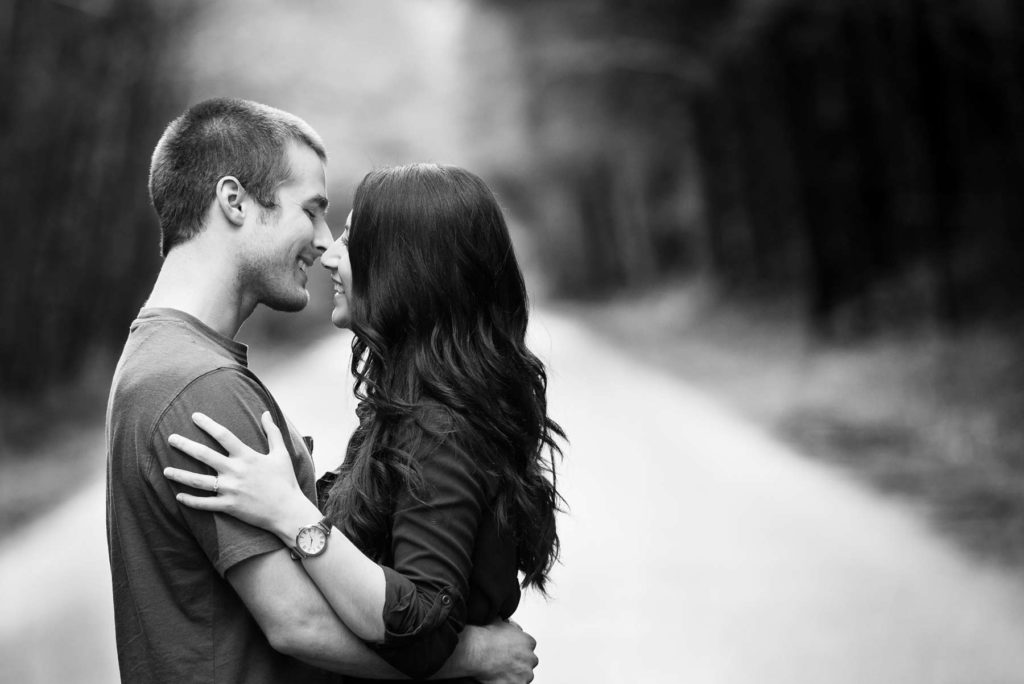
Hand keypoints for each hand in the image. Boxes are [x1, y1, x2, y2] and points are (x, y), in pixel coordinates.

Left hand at [164, 411, 318, 539]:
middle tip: (170, 439)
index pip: (223, 435)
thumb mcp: (282, 453)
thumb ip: (273, 432)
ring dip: (180, 475)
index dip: (208, 424)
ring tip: (165, 470)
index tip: (194, 416)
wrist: (288, 511)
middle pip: (204, 455)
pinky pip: (205, 504)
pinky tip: (179, 496)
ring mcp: (230, 490)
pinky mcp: (229, 507)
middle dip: (185, 445)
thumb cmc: (286, 481)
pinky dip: (190, 501)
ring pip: (199, 481)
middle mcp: (235, 471)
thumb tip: (266, 412)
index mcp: (247, 456)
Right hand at [464, 618, 537, 683]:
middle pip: (528, 662)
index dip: (518, 650)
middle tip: (504, 663)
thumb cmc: (485, 637)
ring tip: (501, 672)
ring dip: (515, 675)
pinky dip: (509, 682)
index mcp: (528, 641)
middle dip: (519, 663)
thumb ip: (509, 626)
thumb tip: (508, 624)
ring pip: (524, 676)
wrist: (476, 651)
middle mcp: (530, 658)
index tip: (510, 652)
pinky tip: (499, 679)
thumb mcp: (499, 622)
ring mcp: (525, 673)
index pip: (529, 648)